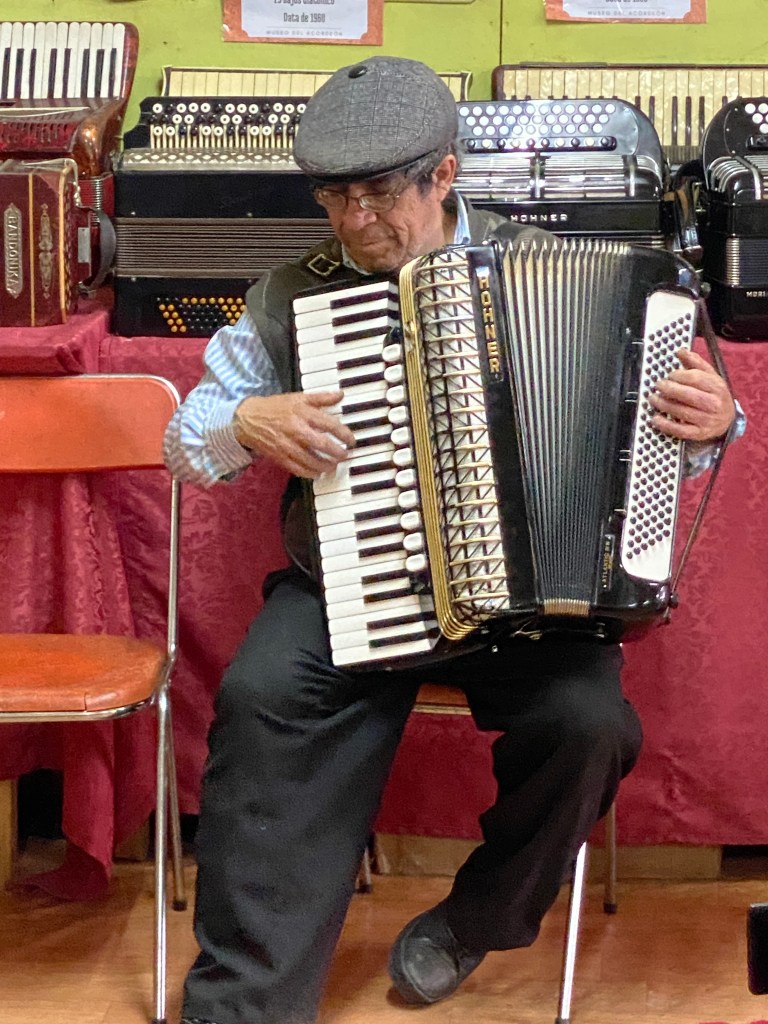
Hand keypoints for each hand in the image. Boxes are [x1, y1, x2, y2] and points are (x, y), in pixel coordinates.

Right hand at [233, 390, 355, 477]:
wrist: (248, 419)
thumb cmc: (274, 408)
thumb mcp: (298, 398)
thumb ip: (321, 398)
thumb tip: (340, 395)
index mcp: (302, 413)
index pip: (329, 424)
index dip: (344, 434)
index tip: (351, 440)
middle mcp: (296, 429)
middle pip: (322, 444)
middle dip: (337, 452)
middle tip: (345, 455)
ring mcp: (287, 445)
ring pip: (311, 460)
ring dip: (326, 465)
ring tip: (333, 465)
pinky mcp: (279, 457)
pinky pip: (298, 469)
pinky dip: (309, 473)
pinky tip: (317, 473)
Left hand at [649, 349, 734, 443]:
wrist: (727, 420)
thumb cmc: (715, 395)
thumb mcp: (710, 376)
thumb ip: (695, 363)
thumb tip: (680, 351)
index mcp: (717, 387)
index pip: (695, 378)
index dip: (679, 375)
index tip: (670, 375)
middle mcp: (713, 404)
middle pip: (687, 395)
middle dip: (669, 389)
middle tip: (658, 385)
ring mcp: (706, 420)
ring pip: (681, 411)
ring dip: (664, 404)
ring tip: (653, 399)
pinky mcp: (699, 433)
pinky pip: (680, 430)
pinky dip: (666, 425)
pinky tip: (655, 419)